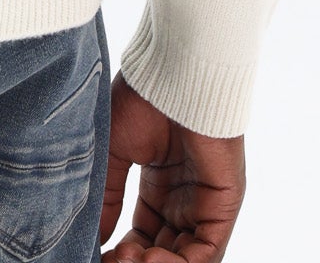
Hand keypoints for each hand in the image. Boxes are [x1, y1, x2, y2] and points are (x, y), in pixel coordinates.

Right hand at [99, 74, 245, 260]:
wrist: (170, 75)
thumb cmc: (141, 100)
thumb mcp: (114, 153)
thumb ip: (107, 197)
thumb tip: (95, 237)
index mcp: (161, 185)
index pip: (145, 235)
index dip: (123, 252)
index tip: (98, 254)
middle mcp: (185, 198)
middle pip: (165, 250)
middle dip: (136, 261)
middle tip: (111, 260)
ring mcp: (206, 203)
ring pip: (186, 256)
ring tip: (127, 259)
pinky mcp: (223, 204)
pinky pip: (208, 252)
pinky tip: (150, 258)